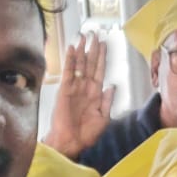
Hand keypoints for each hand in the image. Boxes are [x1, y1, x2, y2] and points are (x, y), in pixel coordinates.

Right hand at [44, 33, 115, 158]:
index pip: (100, 70)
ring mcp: (75, 88)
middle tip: (95, 34)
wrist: (71, 142)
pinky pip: (69, 72)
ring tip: (84, 36)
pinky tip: (73, 49)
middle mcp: (85, 88)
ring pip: (79, 65)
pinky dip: (71, 60)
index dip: (102, 57)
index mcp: (96, 94)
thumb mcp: (103, 118)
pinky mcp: (64, 90)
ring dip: (82, 50)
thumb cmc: (86, 134)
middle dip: (92, 48)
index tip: (104, 44)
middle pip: (90, 63)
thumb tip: (112, 86)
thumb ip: (107, 101)